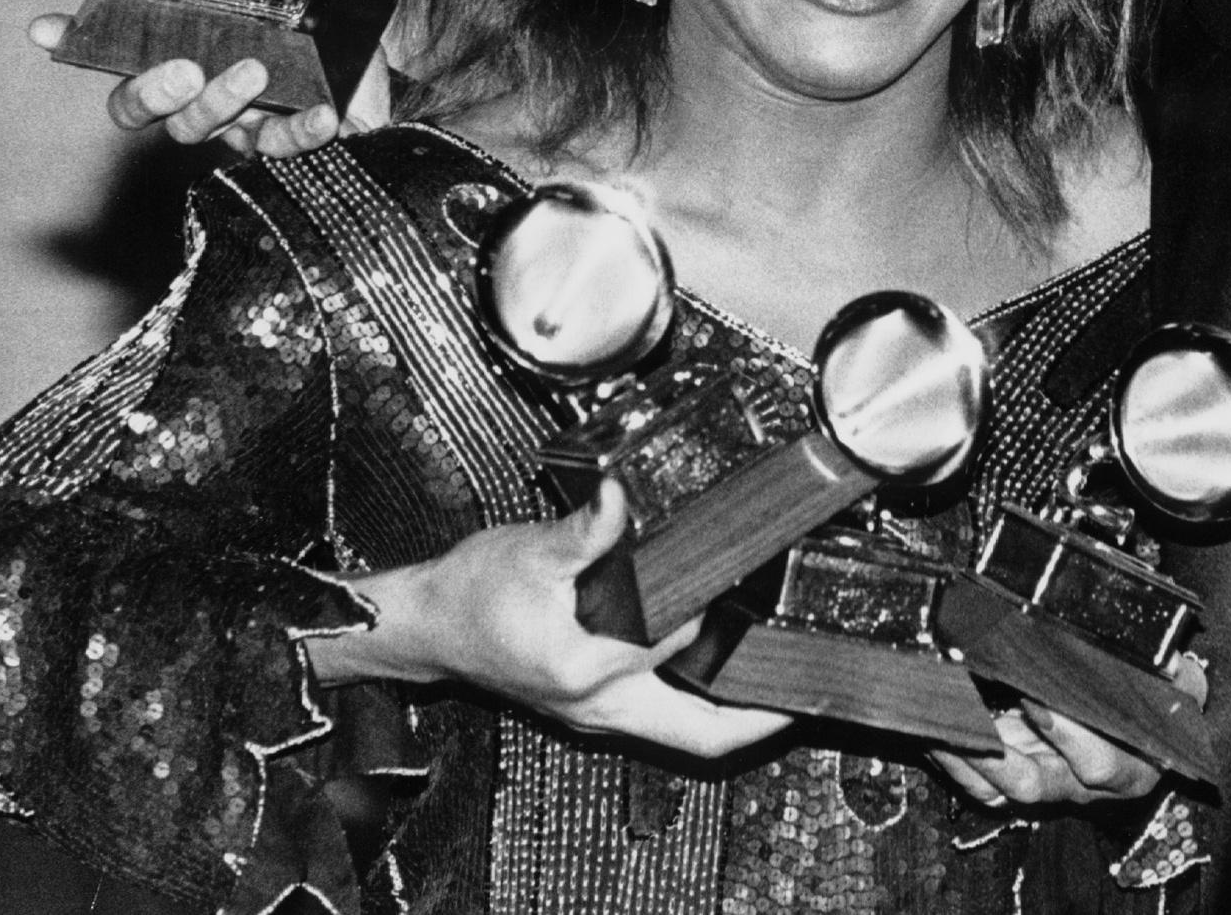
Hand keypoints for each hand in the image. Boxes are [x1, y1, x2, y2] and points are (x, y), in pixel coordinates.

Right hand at [30, 14, 389, 156]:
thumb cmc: (324, 38)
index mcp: (190, 59)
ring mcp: (239, 129)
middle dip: (150, 90)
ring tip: (253, 71)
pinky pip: (282, 148)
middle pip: (142, 108)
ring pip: (200, 129)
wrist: (385, 87)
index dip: (78, 43)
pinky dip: (299, 131)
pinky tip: (321, 113)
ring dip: (220, 100)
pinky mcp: (286, 149)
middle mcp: (202, 99)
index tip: (47, 27)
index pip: (119, 56)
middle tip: (181, 68)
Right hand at [306, 479, 789, 757]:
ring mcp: (596, 713)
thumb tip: (621, 495)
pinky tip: (721, 668)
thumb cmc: (468, 595)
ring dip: (732, 712)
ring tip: (779, 680)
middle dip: (757, 720)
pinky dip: (698, 700)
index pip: (679, 645)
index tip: (759, 582)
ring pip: (684, 734)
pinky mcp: (593, 705)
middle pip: (700, 736)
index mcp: (587, 668)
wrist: (426, 627)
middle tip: (805, 692)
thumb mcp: (530, 552)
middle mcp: (598, 705)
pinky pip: (662, 718)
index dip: (723, 613)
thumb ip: (585, 529)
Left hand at [930, 655, 1206, 808]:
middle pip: (1036, 785)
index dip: (1066, 735)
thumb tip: (1173, 661)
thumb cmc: (1159, 704)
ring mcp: (1049, 789)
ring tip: (941, 725)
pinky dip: (955, 762)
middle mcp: (1084, 788)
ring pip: (1000, 790)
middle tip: (972, 717)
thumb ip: (1176, 676)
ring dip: (964, 759)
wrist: (1148, 733)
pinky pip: (982, 787)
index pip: (1097, 763)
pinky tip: (937, 732)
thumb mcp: (1178, 689)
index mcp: (1130, 767)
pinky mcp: (1021, 786)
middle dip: (998, 754)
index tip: (1038, 699)